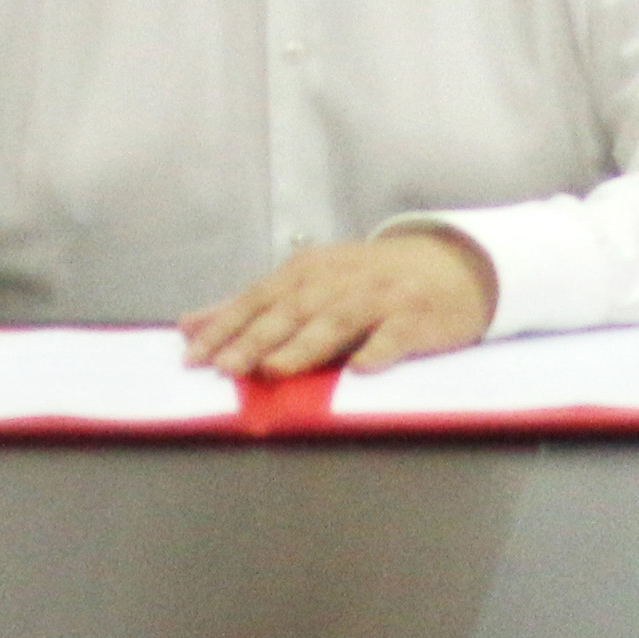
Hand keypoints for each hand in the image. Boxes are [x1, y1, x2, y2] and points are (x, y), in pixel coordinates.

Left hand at [180, 228, 495, 378]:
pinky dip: (377, 350)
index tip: (194, 356)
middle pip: (293, 308)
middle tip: (226, 367)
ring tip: (276, 368)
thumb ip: (250, 308)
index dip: (226, 326)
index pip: (259, 298)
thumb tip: (189, 325)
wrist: (449, 266)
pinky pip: (395, 335)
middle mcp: (340, 278)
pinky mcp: (415, 317)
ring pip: (337, 319)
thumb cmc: (368, 283)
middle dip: (257, 337)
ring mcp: (379, 296)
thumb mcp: (309, 285)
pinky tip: (360, 370)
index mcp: (309, 271)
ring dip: (305, 344)